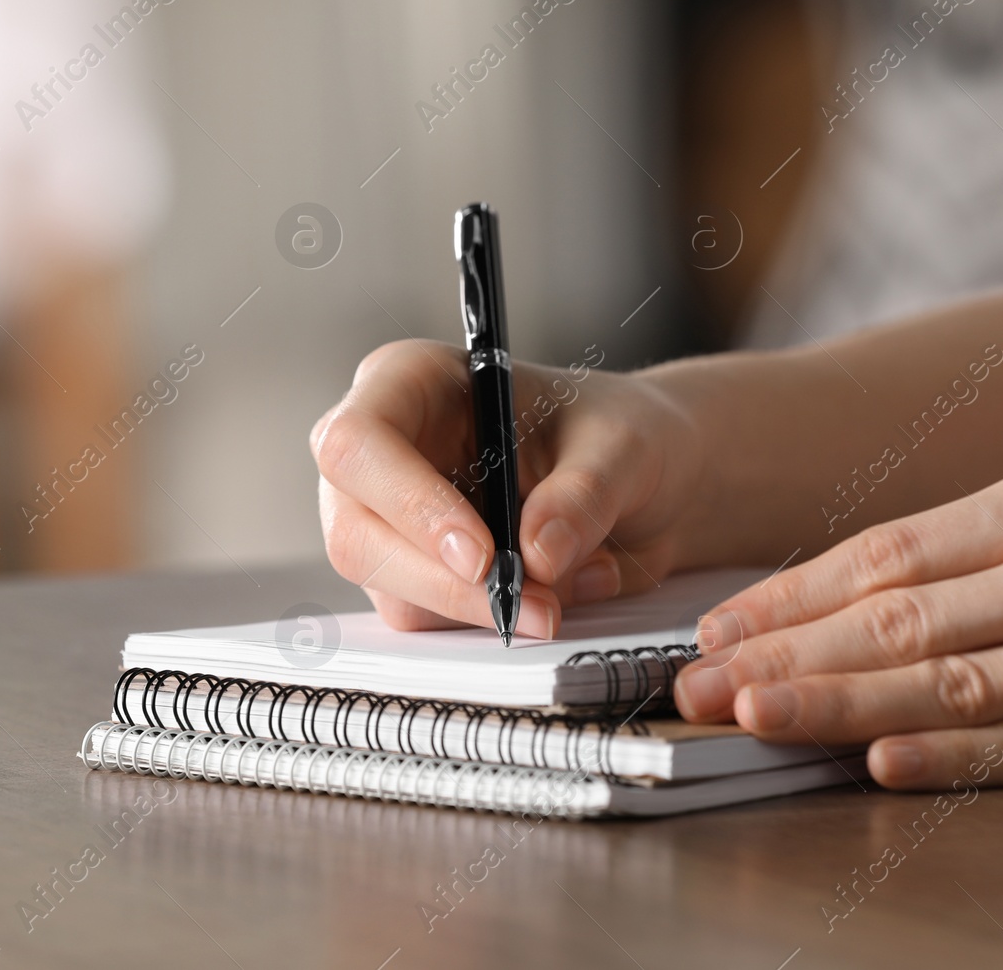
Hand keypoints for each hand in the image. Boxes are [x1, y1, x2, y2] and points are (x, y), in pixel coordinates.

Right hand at [311, 340, 704, 636]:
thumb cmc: (616, 433)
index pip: (359, 440)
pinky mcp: (411, 571)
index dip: (409, 502)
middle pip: (356, 531)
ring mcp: (387, 517)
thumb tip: (537, 553)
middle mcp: (382, 450)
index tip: (481, 555)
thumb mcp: (621, 447)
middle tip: (533, 606)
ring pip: (388, 587)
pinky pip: (425, 616)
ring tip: (566, 592)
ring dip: (477, 608)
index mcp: (412, 382)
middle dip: (446, 582)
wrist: (646, 478)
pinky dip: (488, 620)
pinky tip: (548, 593)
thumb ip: (583, 495)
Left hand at [672, 457, 1002, 788]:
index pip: (892, 549)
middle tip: (699, 683)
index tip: (719, 625)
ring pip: (956, 683)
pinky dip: (956, 760)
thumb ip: (985, 547)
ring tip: (755, 717)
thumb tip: (849, 598)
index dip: (793, 592)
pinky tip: (882, 763)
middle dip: (788, 653)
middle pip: (905, 616)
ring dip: (842, 705)